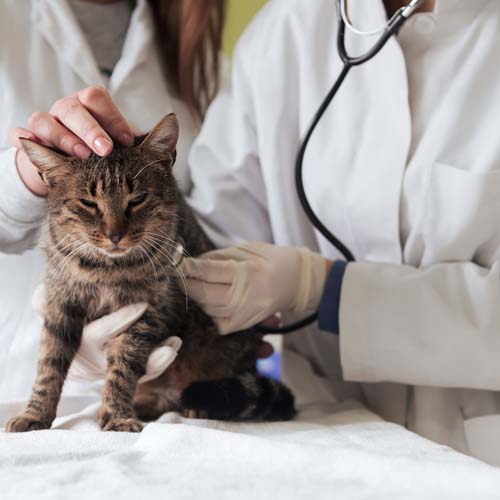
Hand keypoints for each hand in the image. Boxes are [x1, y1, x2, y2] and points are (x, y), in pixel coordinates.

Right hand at [11, 86, 133, 195]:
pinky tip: (32, 147)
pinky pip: (20, 135)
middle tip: (106, 150)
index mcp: (90, 106)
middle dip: (90, 129)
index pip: (98, 99)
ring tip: (81, 155)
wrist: (73, 171)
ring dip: (63, 137)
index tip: (128, 141)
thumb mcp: (123, 147)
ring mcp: (45, 123)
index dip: (113, 117)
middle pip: (72, 108)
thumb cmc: (102, 154)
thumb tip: (170, 139)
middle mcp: (67, 110)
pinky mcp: (28, 139)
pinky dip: (25, 139)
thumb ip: (140, 141)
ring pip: (44, 120)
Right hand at [32, 285, 181, 383]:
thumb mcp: (53, 309)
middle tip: (168, 348)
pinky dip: (159, 361)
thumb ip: (44, 303)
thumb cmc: (65, 318)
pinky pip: (143, 372)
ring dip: (157, 362)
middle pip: (122, 362)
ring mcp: (110, 369)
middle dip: (145, 357)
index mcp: (78, 345)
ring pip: (136, 371)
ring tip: (173, 347)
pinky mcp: (123, 372)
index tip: (143, 306)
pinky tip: (173, 346)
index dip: (121, 321)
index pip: (100, 334)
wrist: (69, 345)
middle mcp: (95, 362)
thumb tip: (38, 297)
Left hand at [181, 242, 327, 333]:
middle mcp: (246, 296)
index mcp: (248, 272)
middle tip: (179, 274)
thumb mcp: (248, 249)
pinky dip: (211, 311)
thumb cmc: (275, 260)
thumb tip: (193, 262)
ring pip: (208, 309)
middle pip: (204, 294)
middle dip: (187, 284)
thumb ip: (220, 257)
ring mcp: (246, 313)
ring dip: (198, 296)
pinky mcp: (246, 324)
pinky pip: (218, 322)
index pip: (209, 272)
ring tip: (198, 283)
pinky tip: (214, 299)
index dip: (188, 267)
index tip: (174, 262)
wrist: (301, 282)